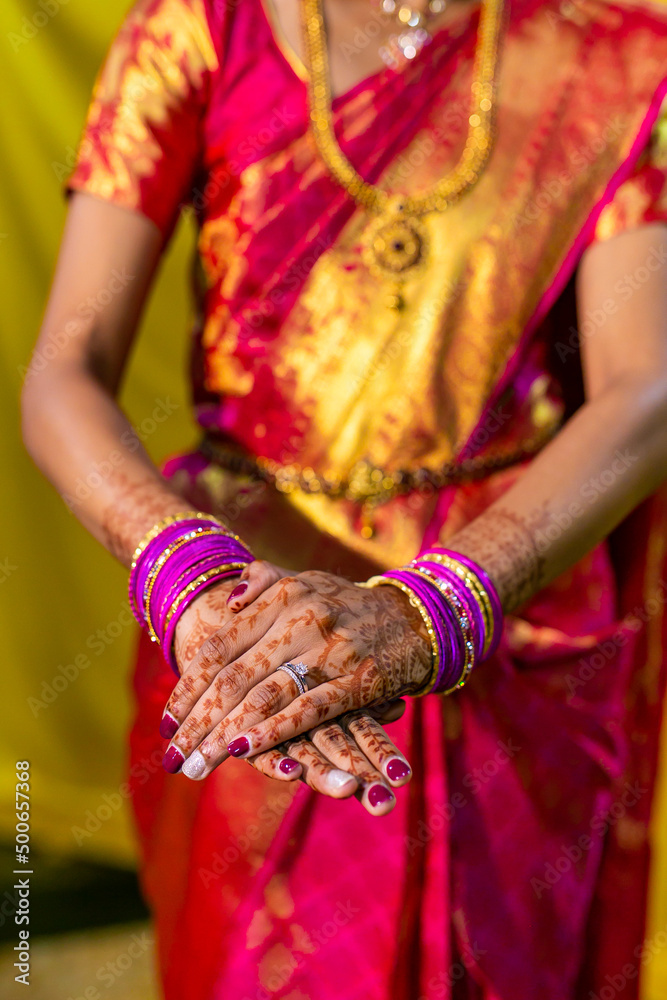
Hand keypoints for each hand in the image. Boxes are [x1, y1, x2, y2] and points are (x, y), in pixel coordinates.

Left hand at [162, 570, 430, 806]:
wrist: (418, 615)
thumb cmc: (349, 603)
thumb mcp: (304, 580)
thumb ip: (261, 582)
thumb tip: (225, 601)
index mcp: (282, 596)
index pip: (220, 647)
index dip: (188, 688)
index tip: (166, 724)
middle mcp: (301, 619)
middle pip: (235, 678)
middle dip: (199, 724)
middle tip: (173, 759)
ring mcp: (331, 649)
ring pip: (265, 697)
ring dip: (225, 736)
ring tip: (198, 766)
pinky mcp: (359, 678)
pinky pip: (309, 709)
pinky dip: (274, 732)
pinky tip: (246, 752)